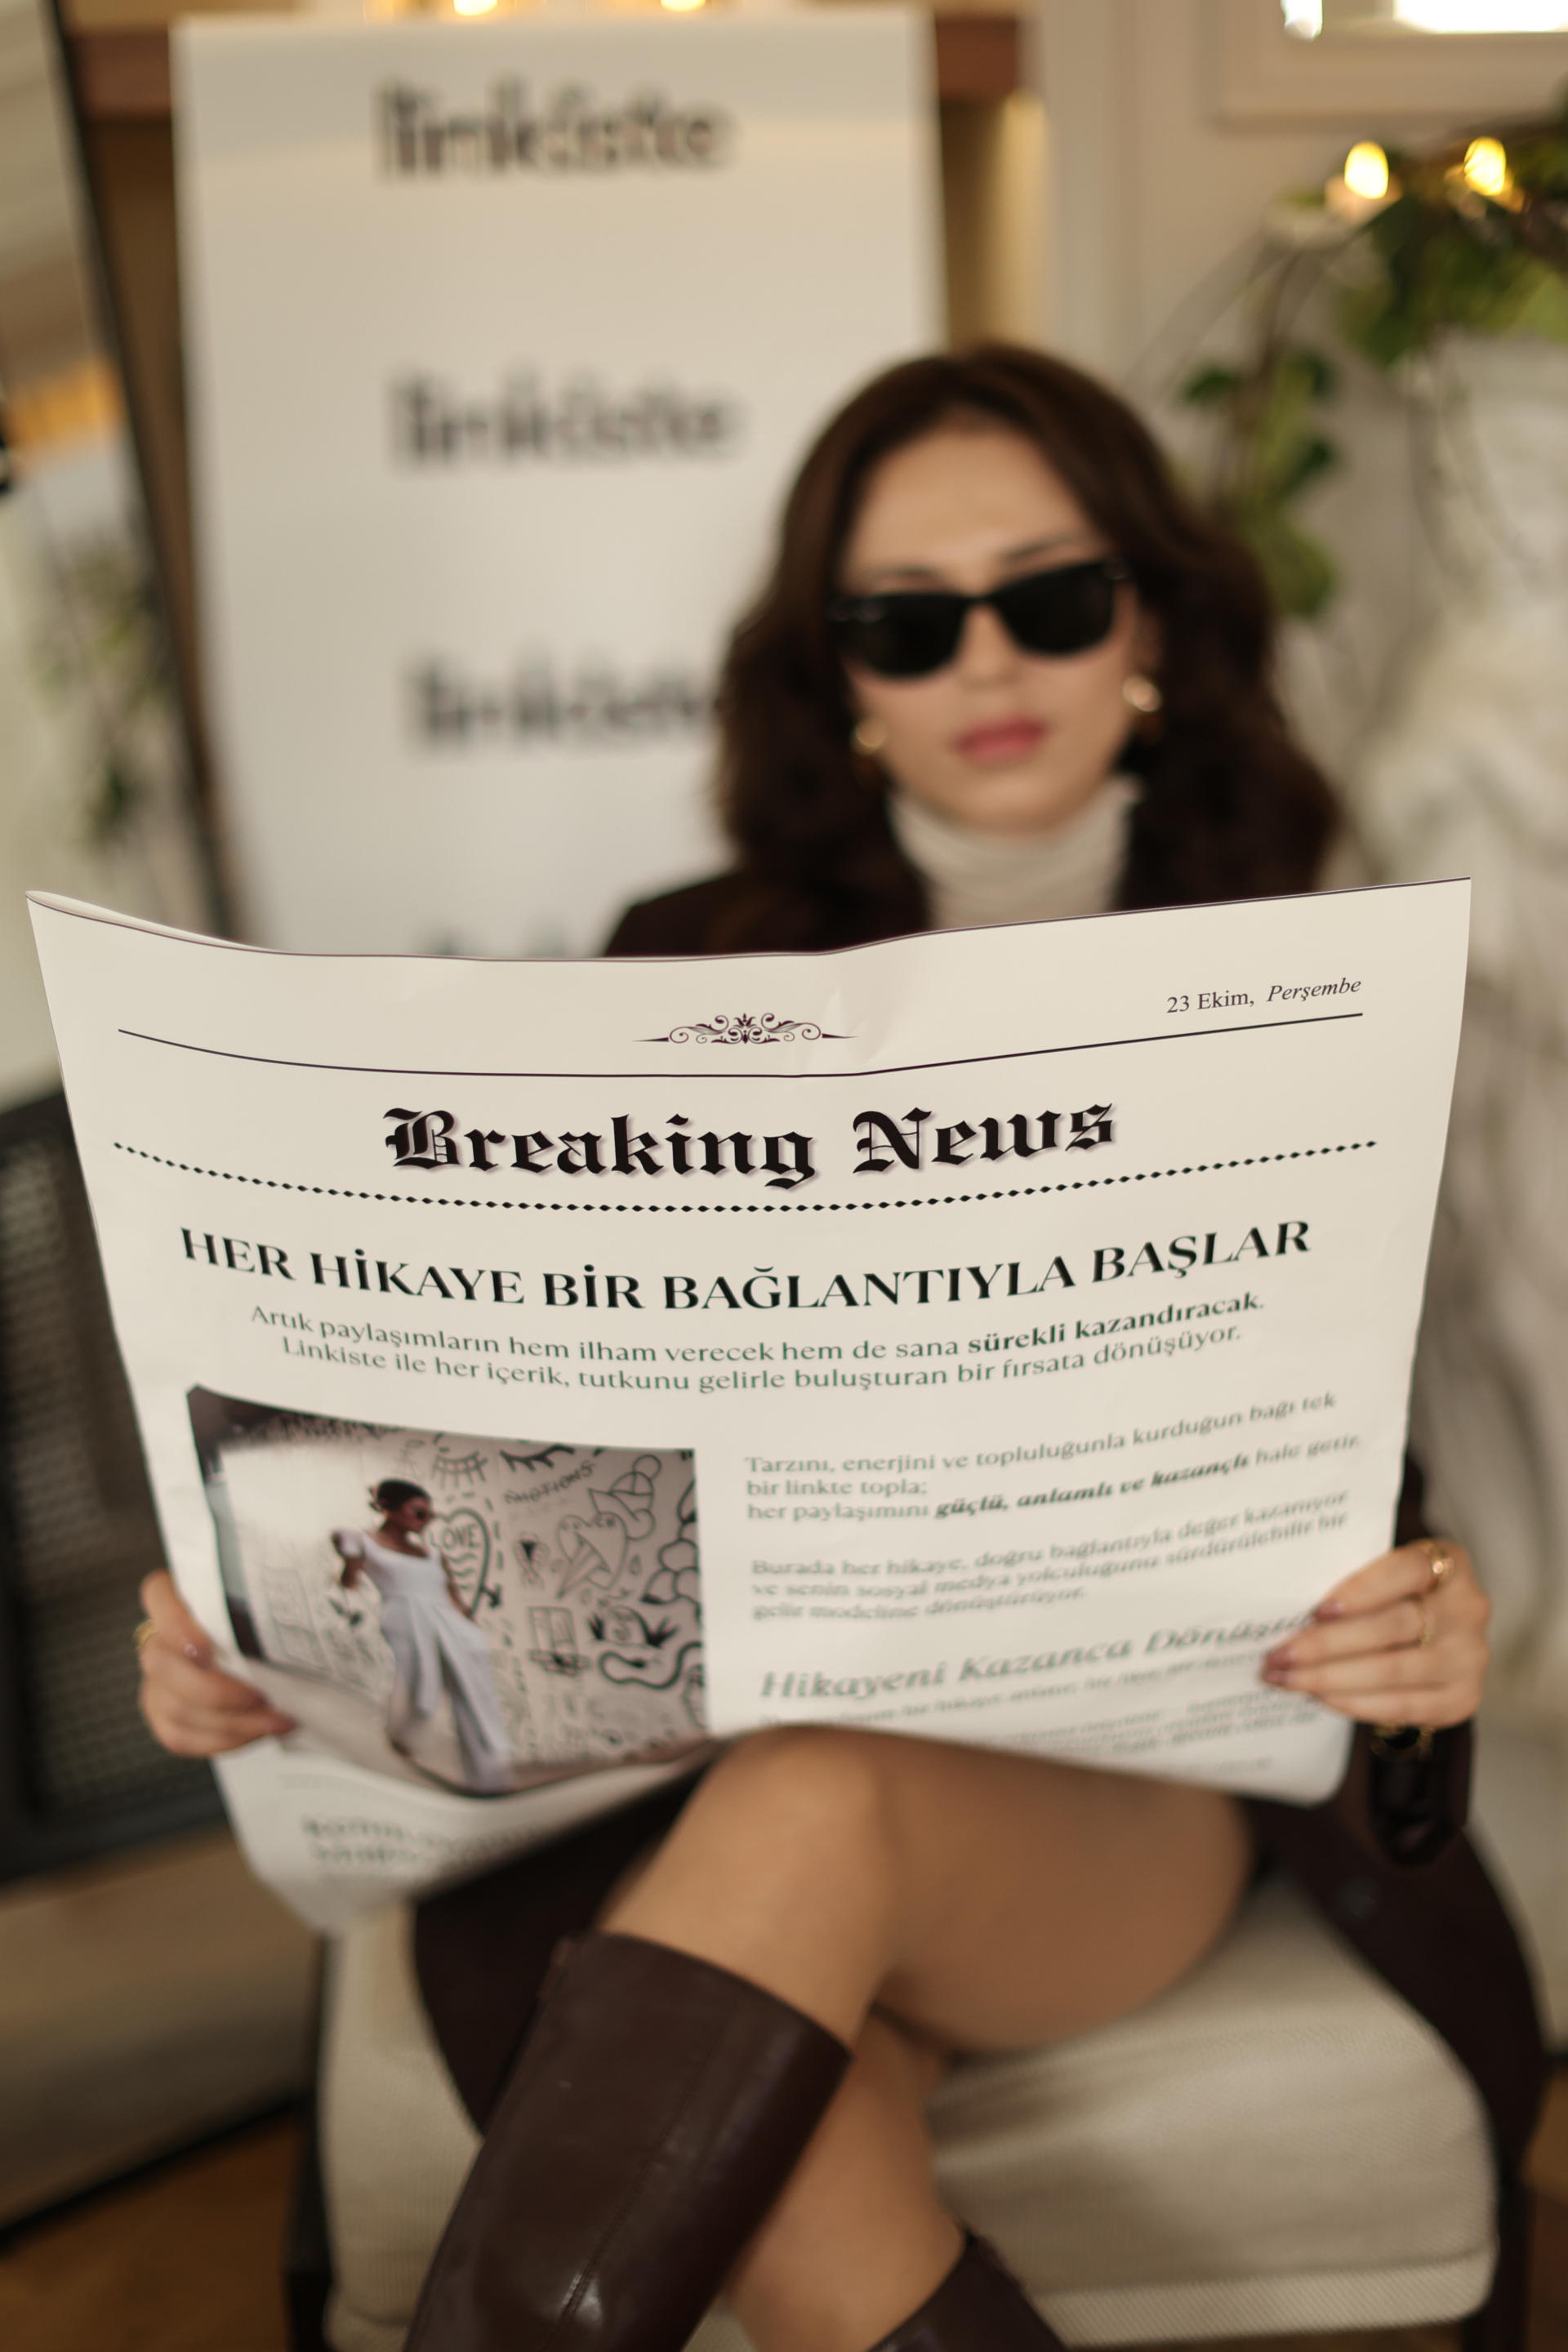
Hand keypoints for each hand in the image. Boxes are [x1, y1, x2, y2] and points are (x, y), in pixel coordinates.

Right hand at [137, 1569, 295, 1756]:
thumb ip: (264, 1607)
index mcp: (177, 1600)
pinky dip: (223, 1739)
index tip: (209, 1650)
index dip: (175, 1624)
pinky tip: (257, 1732)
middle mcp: (158, 1640)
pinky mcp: (162, 1716)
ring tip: (276, 1719)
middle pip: (161, 1664)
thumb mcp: (262, 1607)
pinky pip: (181, 1737)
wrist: (258, 1659)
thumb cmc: (261, 1627)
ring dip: (231, 1721)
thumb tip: (299, 1615)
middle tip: (262, 1696)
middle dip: (217, 1690)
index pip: (157, 1595)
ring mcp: (157, 1682)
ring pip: (175, 1707)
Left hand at [1261, 1539, 1487, 1729]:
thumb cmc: (1394, 1594)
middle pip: (1393, 1626)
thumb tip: (1287, 1607)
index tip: (1317, 1611)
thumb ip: (1352, 1578)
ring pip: (1393, 1670)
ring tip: (1287, 1679)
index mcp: (1449, 1562)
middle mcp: (1468, 1608)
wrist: (1435, 1636)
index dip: (1363, 1590)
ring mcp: (1470, 1656)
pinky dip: (1356, 1703)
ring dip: (1331, 1678)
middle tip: (1278, 1655)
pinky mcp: (1462, 1697)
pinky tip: (1320, 1697)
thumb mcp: (1383, 1572)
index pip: (1407, 1569)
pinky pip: (1403, 1706)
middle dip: (1327, 1645)